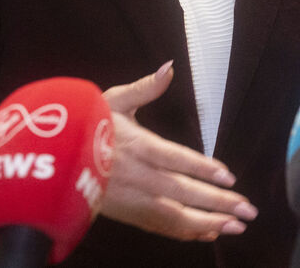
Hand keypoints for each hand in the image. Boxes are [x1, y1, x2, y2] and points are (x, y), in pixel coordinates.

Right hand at [100, 61, 257, 241]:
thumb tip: (169, 67)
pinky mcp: (128, 215)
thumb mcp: (112, 101)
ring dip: (207, 223)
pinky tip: (209, 233)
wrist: (52, 163)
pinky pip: (161, 227)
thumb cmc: (87, 128)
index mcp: (136, 146)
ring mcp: (132, 200)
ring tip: (236, 226)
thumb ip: (145, 88)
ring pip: (173, 216)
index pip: (173, 158)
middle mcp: (136, 177)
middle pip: (181, 192)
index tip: (228, 176)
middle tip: (248, 210)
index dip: (201, 168)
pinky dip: (186, 232)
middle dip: (217, 203)